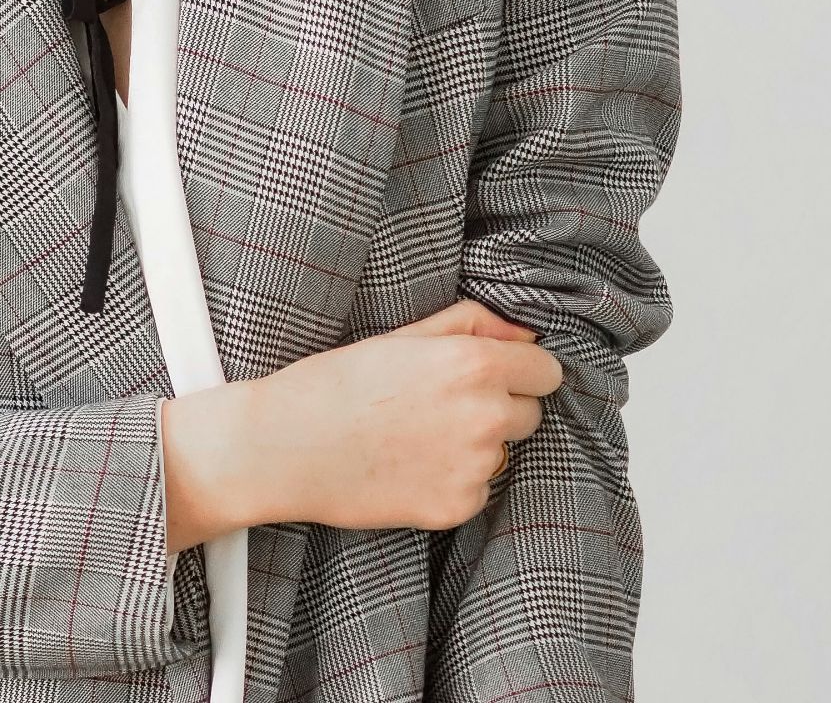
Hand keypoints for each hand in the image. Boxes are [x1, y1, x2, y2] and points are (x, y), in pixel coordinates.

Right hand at [160, 300, 562, 548]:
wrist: (284, 449)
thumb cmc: (336, 384)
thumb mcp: (403, 335)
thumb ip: (473, 323)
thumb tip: (524, 331)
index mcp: (475, 364)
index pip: (546, 370)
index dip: (519, 370)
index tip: (491, 376)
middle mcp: (485, 416)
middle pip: (530, 413)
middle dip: (498, 408)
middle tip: (439, 407)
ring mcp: (474, 467)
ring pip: (503, 453)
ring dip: (475, 446)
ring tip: (415, 438)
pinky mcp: (458, 506)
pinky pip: (477, 489)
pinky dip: (453, 481)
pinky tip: (408, 468)